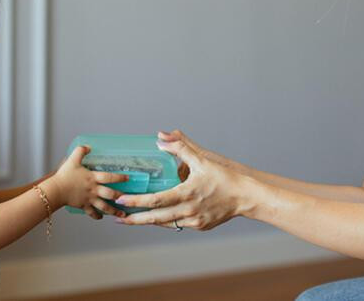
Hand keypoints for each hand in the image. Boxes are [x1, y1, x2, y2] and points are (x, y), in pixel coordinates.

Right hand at [51, 145, 128, 218]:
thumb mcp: (73, 160)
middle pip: (110, 194)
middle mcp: (93, 189)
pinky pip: (92, 212)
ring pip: (104, 206)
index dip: (119, 177)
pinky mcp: (83, 206)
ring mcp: (89, 199)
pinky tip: (101, 217)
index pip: (109, 177)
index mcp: (92, 178)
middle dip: (119, 196)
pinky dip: (97, 216)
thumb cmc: (64, 175)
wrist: (56, 190)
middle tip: (127, 198)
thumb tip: (88, 147)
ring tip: (122, 213)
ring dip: (113, 210)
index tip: (127, 178)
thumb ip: (81, 151)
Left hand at [115, 131, 247, 230]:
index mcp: (186, 194)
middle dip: (134, 218)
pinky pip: (177, 224)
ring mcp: (194, 221)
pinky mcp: (200, 226)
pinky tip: (156, 217)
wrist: (246, 197)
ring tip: (131, 219)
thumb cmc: (225, 178)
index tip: (121, 200)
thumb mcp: (202, 160)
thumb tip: (161, 137)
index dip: (136, 201)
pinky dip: (165, 221)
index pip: (155, 200)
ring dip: (147, 221)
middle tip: (116, 217)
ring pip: (165, 223)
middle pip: (155, 218)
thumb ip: (181, 148)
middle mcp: (188, 211)